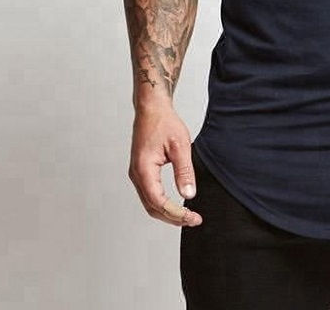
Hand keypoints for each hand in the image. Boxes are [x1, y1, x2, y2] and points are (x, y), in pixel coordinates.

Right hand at [128, 105, 202, 226]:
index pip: (159, 202)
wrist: (151, 108)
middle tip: (193, 220)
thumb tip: (189, 195)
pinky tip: (175, 204)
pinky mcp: (140, 171)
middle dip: (172, 217)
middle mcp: (136, 174)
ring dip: (167, 212)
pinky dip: (162, 203)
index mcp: (144, 169)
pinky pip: (149, 194)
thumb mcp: (180, 145)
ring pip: (149, 203)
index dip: (176, 214)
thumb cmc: (164, 122)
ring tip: (186, 216)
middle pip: (152, 207)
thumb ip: (184, 171)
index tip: (193, 217)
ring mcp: (136, 173)